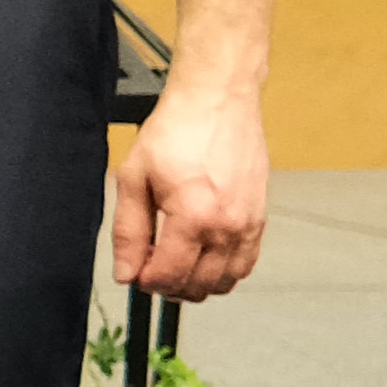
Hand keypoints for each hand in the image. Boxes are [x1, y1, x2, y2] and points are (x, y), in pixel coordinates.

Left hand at [111, 76, 268, 300]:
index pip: (168, 277)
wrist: (217, 100)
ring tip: (175, 262)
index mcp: (193, 217)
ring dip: (196, 284)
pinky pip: (245, 264)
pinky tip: (202, 257)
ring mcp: (249, 224)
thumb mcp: (134, 178)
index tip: (135, 270)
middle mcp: (227, 227)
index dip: (145, 281)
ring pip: (224, 282)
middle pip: (197, 287)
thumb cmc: (177, 130)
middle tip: (150, 265)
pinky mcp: (260, 218)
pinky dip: (223, 272)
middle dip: (168, 285)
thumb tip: (126, 272)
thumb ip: (129, 231)